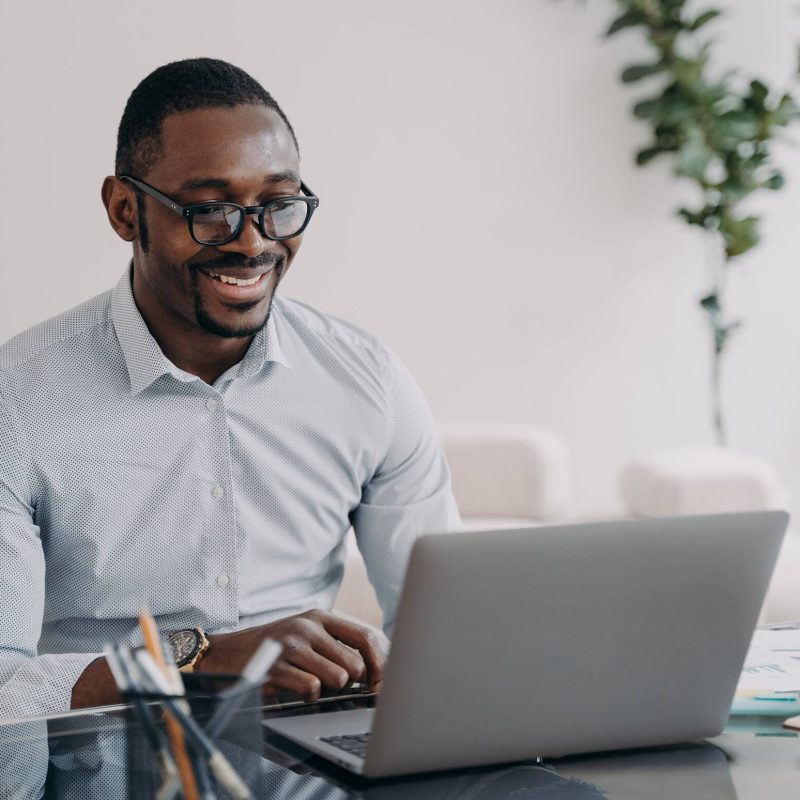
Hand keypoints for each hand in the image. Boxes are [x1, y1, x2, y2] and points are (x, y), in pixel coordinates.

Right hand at [198, 610, 385, 701]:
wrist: (224, 655)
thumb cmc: (272, 649)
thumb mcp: (304, 635)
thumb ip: (335, 644)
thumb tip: (372, 669)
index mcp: (319, 618)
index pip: (365, 636)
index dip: (378, 663)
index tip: (379, 684)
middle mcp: (308, 627)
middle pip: (355, 664)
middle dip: (350, 684)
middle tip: (334, 687)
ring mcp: (291, 645)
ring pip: (338, 678)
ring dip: (328, 690)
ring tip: (311, 685)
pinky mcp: (276, 666)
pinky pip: (312, 689)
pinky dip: (308, 697)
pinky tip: (296, 691)